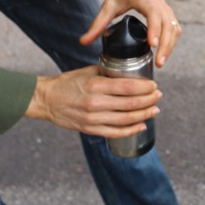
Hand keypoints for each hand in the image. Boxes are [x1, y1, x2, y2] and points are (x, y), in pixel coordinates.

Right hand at [25, 66, 161, 137]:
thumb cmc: (69, 82)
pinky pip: (114, 133)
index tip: (154, 85)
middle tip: (158, 96)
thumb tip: (132, 72)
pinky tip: (142, 125)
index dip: (145, 87)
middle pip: (131, 104)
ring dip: (144, 115)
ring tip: (155, 109)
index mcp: (96, 86)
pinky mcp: (90, 129)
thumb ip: (110, 73)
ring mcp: (92, 118)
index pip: (128, 87)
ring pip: (126, 119)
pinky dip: (130, 130)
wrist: (46, 99)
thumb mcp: (89, 72)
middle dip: (149, 100)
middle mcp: (95, 103)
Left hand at [79, 0, 181, 66]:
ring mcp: (167, 10)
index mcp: (145, 1)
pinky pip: (175, 29)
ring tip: (161, 62)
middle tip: (159, 63)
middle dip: (165, 46)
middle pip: (168, 26)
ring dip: (170, 46)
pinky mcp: (169, 15)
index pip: (154, 16)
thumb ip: (97, 24)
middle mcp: (160, 5)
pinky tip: (164, 53)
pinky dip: (172, 42)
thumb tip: (83, 42)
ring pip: (174, 29)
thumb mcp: (108, 5)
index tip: (152, 45)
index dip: (154, 30)